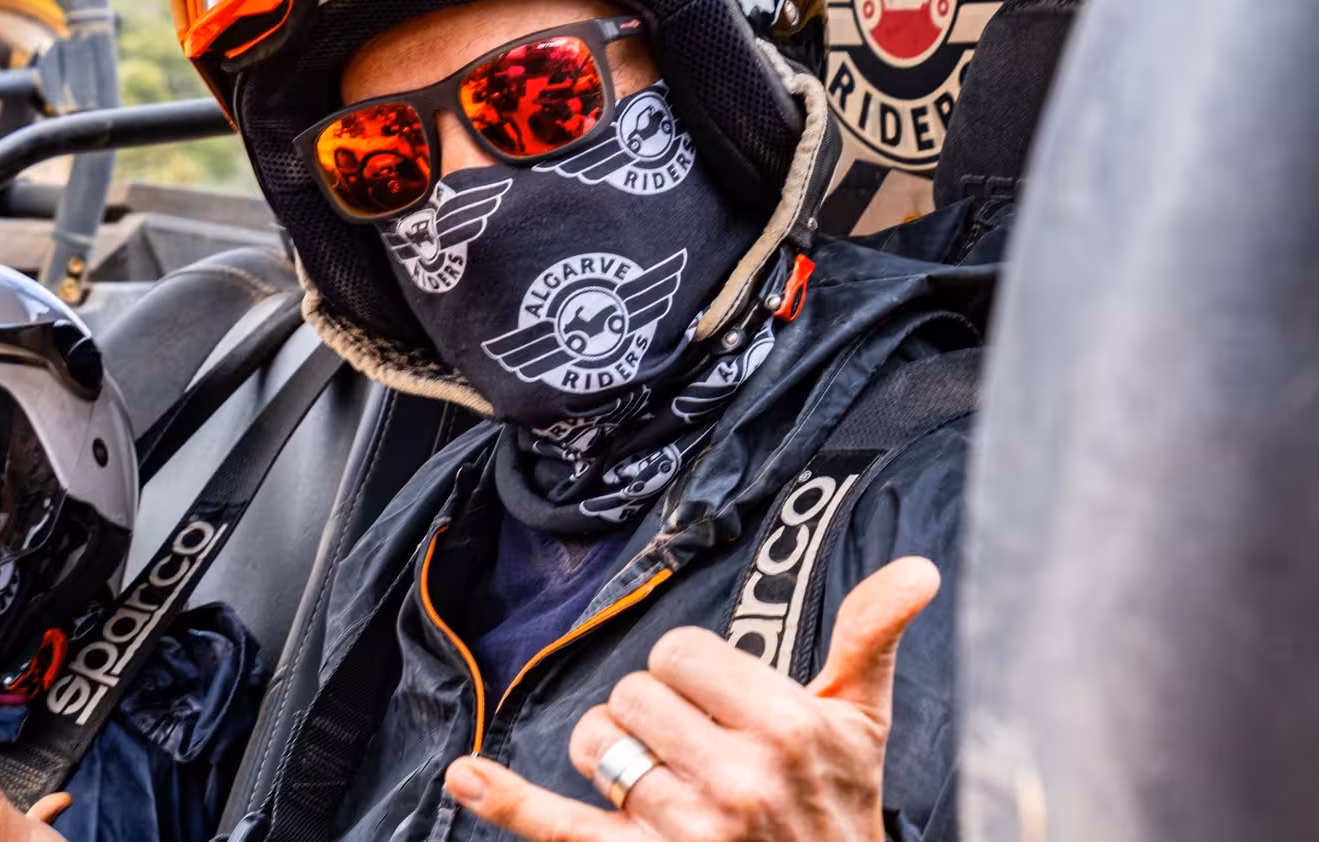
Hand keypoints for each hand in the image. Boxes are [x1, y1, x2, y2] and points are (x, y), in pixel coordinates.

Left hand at [443, 557, 939, 840]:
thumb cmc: (841, 809)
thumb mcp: (865, 726)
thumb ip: (872, 639)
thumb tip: (917, 571)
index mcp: (789, 728)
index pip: (682, 653)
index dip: (694, 675)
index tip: (724, 705)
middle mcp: (739, 779)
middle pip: (634, 695)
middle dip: (656, 715)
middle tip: (699, 750)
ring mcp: (690, 830)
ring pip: (599, 746)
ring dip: (616, 758)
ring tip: (666, 783)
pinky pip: (563, 828)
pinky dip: (510, 803)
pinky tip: (470, 775)